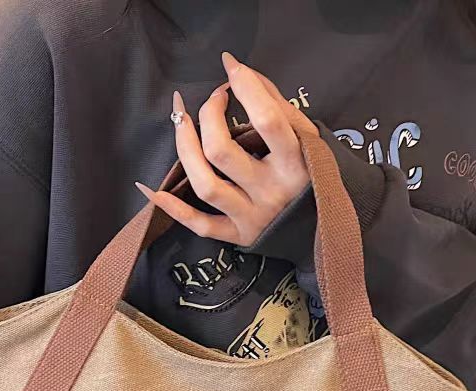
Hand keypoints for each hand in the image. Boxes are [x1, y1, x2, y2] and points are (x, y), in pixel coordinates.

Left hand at [135, 51, 318, 246]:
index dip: (246, 88)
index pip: (267, 121)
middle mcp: (271, 193)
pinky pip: (200, 225)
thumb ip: (276, 103)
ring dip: (185, 150)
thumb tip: (238, 73)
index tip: (231, 69)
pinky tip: (154, 189)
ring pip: (206, 185)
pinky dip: (174, 209)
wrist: (320, 227)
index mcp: (296, 165)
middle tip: (213, 100)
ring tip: (181, 123)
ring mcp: (252, 217)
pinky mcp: (237, 236)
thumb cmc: (310, 174)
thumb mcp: (307, 138)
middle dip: (208, 116)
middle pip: (222, 151)